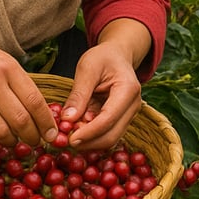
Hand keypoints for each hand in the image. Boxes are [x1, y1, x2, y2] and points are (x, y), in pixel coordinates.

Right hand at [0, 31, 56, 148]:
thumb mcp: (1, 60)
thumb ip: (19, 82)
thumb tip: (41, 111)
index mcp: (8, 67)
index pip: (35, 101)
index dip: (46, 122)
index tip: (52, 134)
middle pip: (21, 120)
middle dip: (32, 137)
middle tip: (35, 142)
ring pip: (1, 132)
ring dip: (11, 142)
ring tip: (13, 140)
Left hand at [60, 19, 150, 149]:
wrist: (117, 56)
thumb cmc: (103, 58)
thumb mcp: (87, 68)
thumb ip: (78, 94)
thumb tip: (67, 119)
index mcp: (128, 90)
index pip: (108, 119)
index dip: (88, 133)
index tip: (69, 139)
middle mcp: (133, 106)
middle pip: (111, 136)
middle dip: (88, 142)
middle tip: (65, 141)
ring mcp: (129, 115)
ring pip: (110, 139)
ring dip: (89, 142)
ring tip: (69, 134)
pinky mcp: (122, 120)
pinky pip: (107, 135)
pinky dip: (91, 137)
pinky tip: (77, 130)